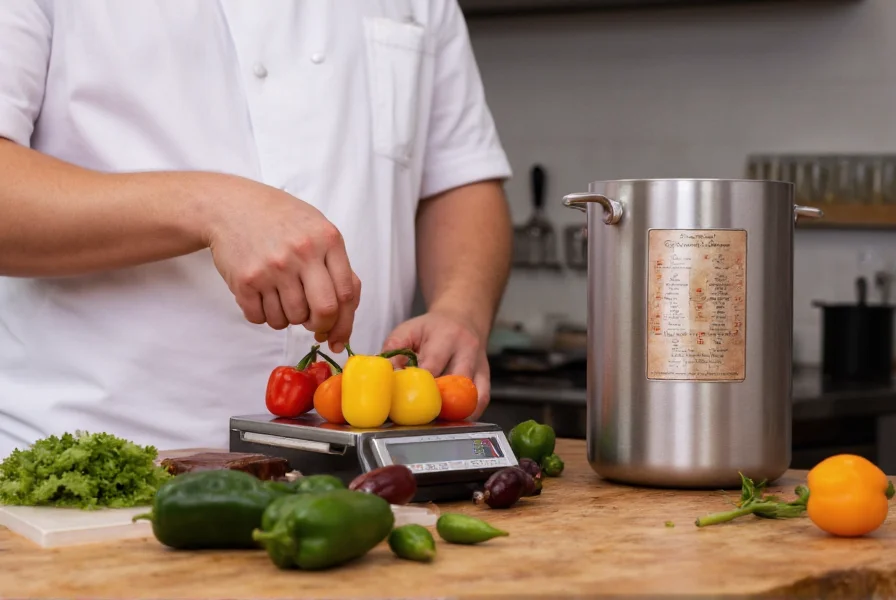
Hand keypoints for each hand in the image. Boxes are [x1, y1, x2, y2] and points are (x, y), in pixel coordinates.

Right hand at [204, 177, 360, 352]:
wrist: (231, 206)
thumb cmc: (280, 219)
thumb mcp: (318, 229)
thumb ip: (337, 265)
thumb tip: (347, 310)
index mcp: (327, 240)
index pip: (345, 294)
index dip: (343, 322)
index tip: (336, 334)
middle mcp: (302, 253)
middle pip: (323, 312)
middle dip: (320, 326)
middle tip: (311, 324)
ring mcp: (272, 268)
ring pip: (290, 319)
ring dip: (288, 318)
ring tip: (281, 296)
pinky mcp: (245, 281)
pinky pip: (261, 318)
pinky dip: (263, 315)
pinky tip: (262, 296)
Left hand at [382, 311, 489, 419]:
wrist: (463, 318)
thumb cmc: (433, 327)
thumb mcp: (409, 329)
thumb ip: (394, 348)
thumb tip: (388, 374)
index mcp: (447, 336)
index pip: (433, 365)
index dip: (420, 384)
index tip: (407, 397)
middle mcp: (467, 350)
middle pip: (456, 382)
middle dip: (439, 401)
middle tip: (422, 414)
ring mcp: (480, 364)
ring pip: (473, 394)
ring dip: (455, 410)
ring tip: (437, 420)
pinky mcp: (485, 376)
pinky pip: (482, 399)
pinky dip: (469, 412)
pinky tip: (454, 418)